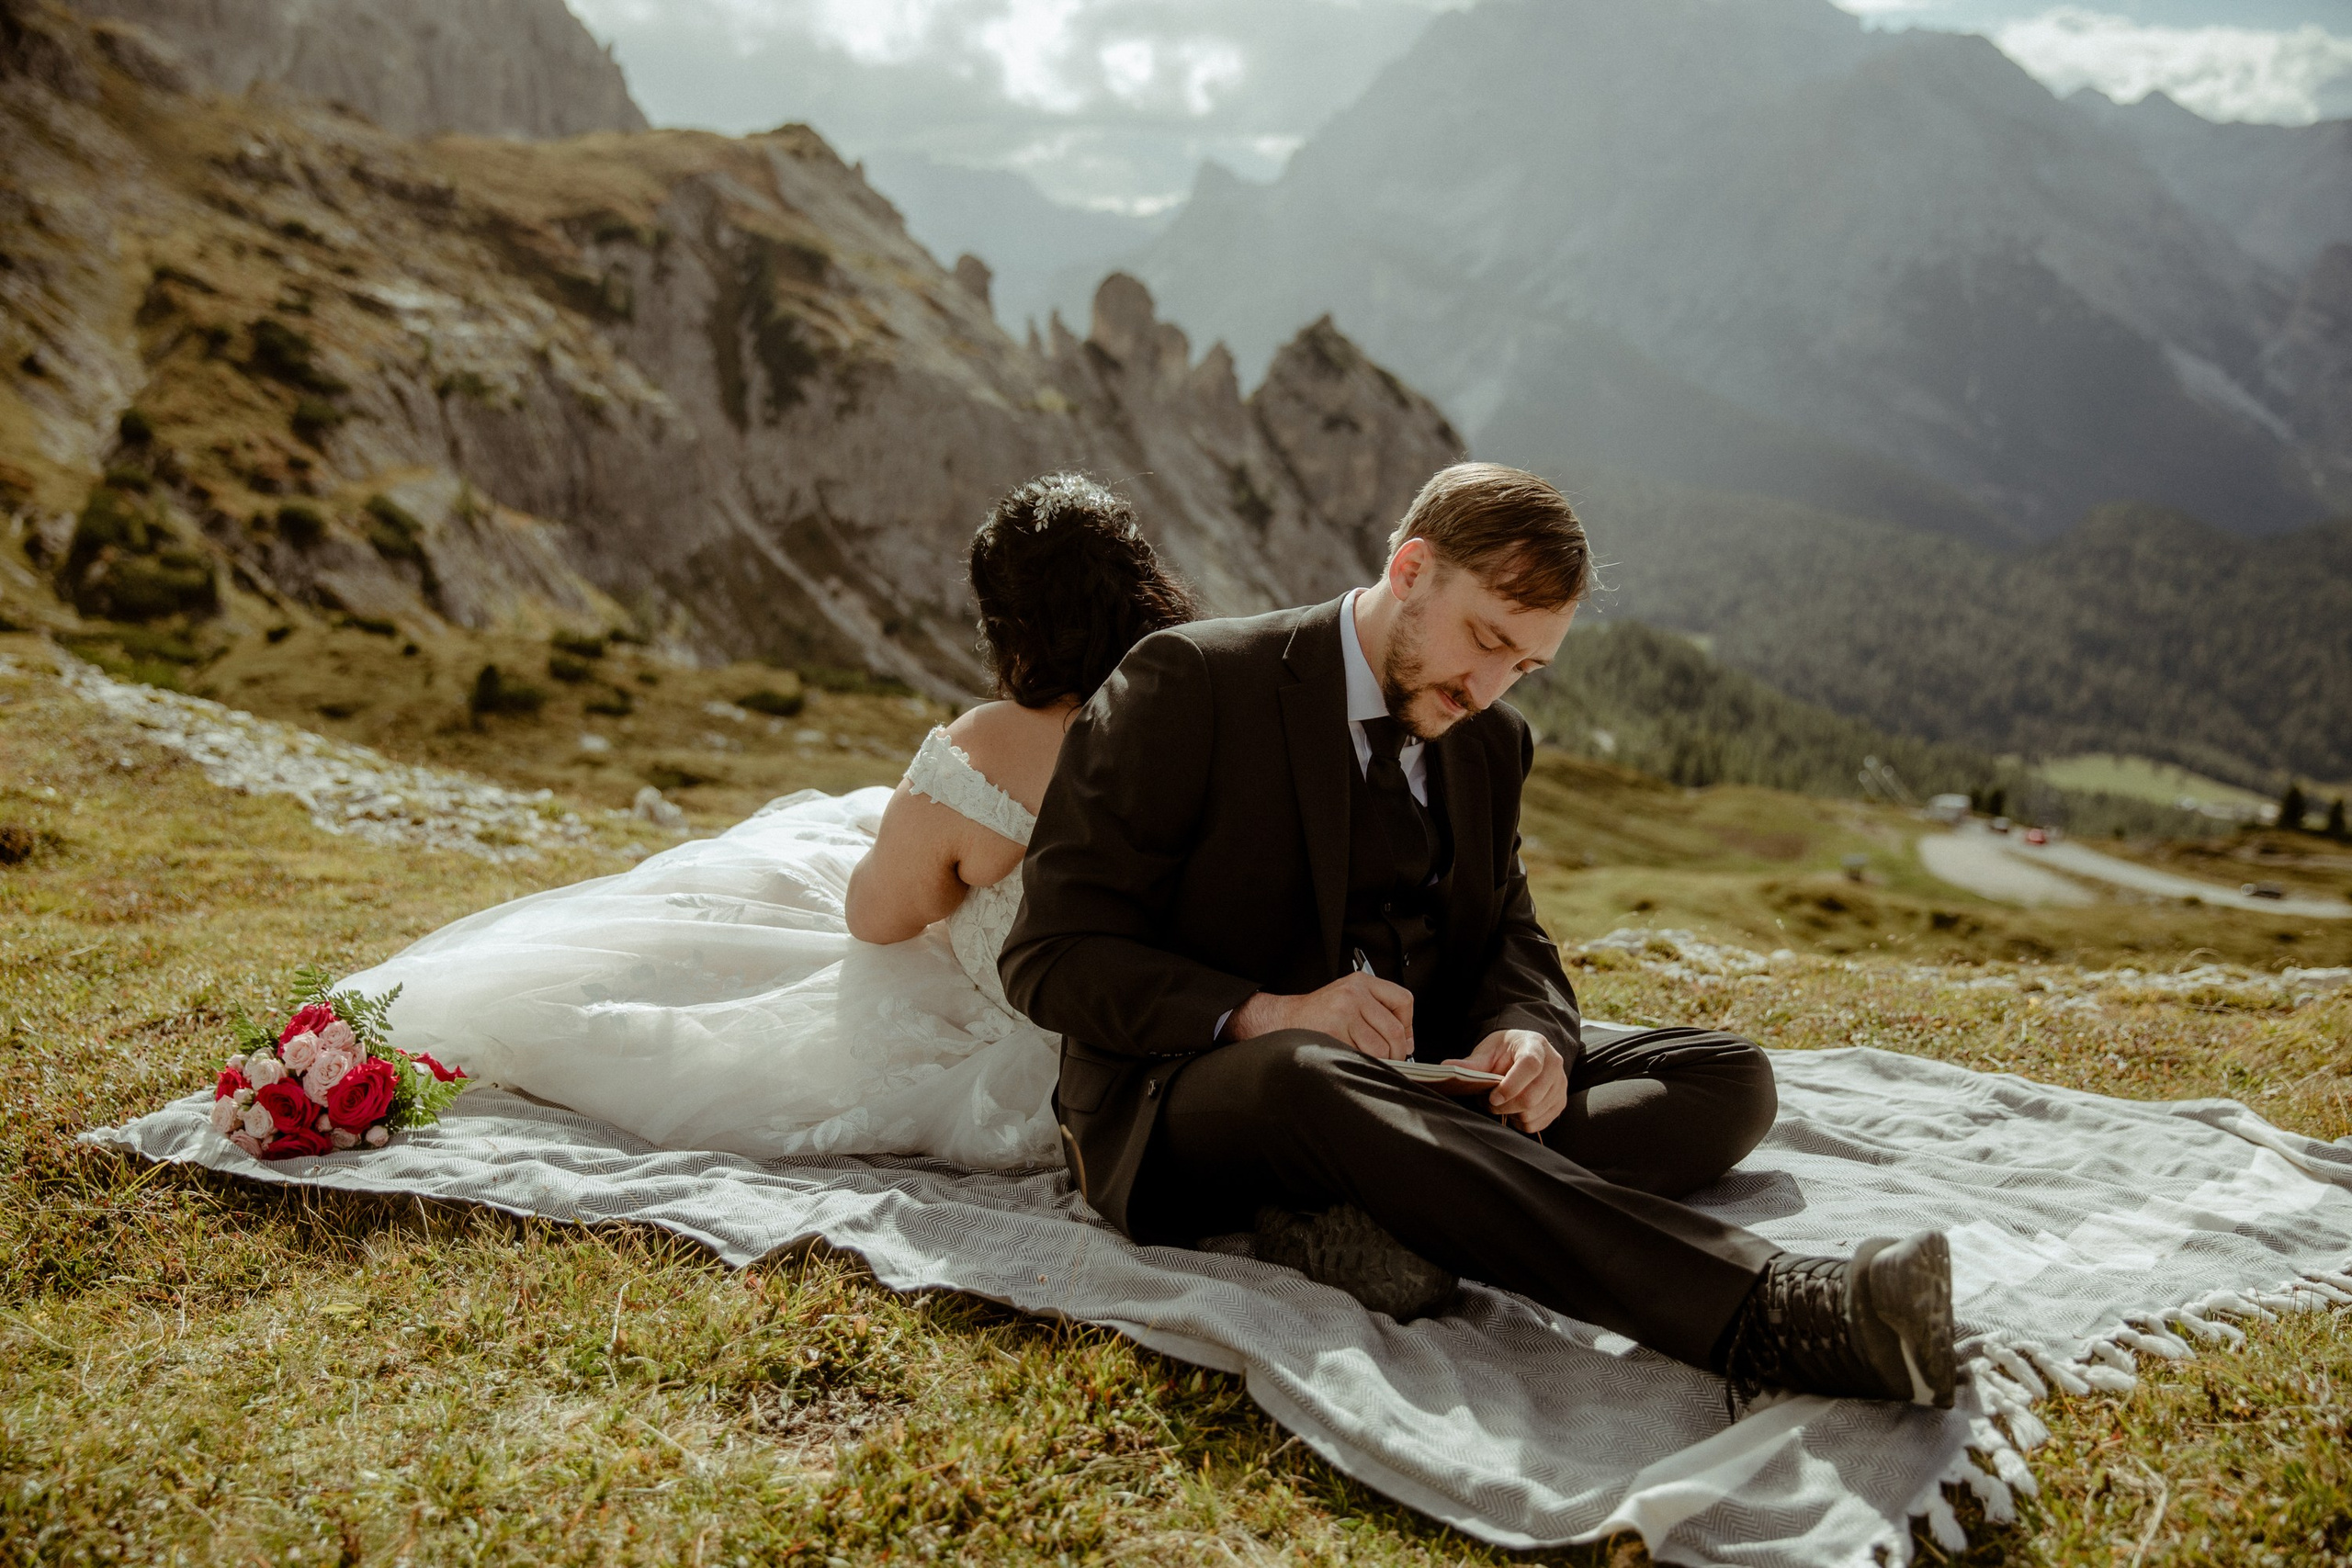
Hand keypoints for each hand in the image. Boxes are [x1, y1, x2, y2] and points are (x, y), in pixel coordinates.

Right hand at [1223, 974, 1414, 1059]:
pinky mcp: (1333, 1031)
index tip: (1405, 1039)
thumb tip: (1406, 1042)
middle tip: (1390, 1059)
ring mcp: (1343, 1012)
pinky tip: (1351, 1059)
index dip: (1409, 1025)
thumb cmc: (1317, 1014)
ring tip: (1367, 1059)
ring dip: (1379, 1061)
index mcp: (1361, 983)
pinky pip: (1362, 1056)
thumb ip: (1378, 1012)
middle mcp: (1353, 994)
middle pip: (1395, 1030)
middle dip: (1397, 1052)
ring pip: (1381, 1048)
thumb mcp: (1349, 999)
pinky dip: (1361, 1064)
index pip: (1403, 1000)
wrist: (1283, 1020)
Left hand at [1446, 1029, 1565, 1132]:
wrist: (1525, 1051)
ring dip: (1510, 1114)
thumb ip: (1471, 1063)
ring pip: (1533, 1113)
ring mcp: (1560, 1086)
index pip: (1530, 1066)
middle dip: (1504, 1106)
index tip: (1492, 1096)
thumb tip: (1446, 1067)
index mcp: (1536, 1046)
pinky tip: (1513, 1110)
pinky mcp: (1559, 1103)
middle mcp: (1554, 1065)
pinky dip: (1520, 1122)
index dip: (1510, 1085)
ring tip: (1500, 1103)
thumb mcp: (1488, 1050)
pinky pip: (1537, 1124)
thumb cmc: (1505, 1051)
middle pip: (1532, 1097)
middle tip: (1488, 1101)